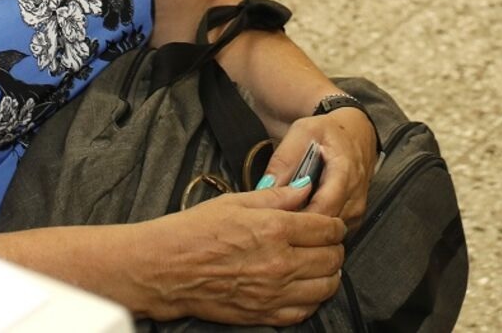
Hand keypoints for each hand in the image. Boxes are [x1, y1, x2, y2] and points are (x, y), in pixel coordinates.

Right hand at [136, 186, 344, 325]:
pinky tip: (304, 288)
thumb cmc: (195, 231)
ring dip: (329, 274)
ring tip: (320, 265)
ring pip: (325, 287)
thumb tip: (306, 187)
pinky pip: (304, 311)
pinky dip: (312, 299)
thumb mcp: (236, 201)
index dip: (335, 225)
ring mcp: (274, 292)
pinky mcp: (264, 314)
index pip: (327, 228)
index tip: (332, 224)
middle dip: (335, 248)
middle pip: (332, 258)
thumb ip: (278, 196)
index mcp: (275, 229)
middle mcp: (280, 263)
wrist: (166, 269)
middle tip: (327, 243)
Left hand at [261, 110, 378, 230]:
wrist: (355, 133)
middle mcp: (355, 197)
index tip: (274, 218)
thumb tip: (267, 187)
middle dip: (297, 227)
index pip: (322, 210)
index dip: (297, 218)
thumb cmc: (328, 132)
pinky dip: (314, 229)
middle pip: (324, 227)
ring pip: (327, 234)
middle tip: (273, 221)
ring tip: (284, 218)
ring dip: (305, 230)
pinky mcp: (354, 218)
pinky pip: (332, 233)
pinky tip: (300, 217)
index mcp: (344, 174)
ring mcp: (357, 211)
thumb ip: (285, 159)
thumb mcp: (303, 132)